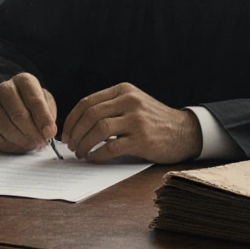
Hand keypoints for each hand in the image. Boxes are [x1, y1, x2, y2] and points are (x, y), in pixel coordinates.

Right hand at [0, 73, 57, 153]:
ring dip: (23, 142)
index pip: (34, 100)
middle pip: (18, 115)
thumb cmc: (31, 105)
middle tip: (42, 143)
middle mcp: (3, 89)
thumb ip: (48, 116)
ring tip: (33, 145)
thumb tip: (48, 133)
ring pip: (7, 129)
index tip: (50, 133)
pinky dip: (11, 147)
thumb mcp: (45, 103)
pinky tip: (20, 146)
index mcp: (23, 81)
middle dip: (33, 133)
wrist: (8, 107)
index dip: (43, 118)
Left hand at [61, 83, 202, 163]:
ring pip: (99, 129)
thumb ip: (109, 107)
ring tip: (80, 153)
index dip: (72, 119)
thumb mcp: (133, 103)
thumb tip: (77, 125)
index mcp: (123, 90)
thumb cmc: (153, 120)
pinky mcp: (142, 139)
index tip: (65, 133)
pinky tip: (93, 158)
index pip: (87, 102)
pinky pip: (111, 147)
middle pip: (90, 115)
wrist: (184, 131)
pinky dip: (97, 154)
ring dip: (84, 144)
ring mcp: (136, 119)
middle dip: (75, 133)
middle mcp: (130, 101)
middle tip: (70, 146)